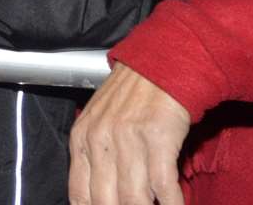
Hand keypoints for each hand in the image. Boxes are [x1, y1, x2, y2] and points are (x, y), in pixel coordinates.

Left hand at [68, 61, 190, 204]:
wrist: (162, 62)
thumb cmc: (134, 93)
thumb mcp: (99, 120)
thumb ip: (94, 156)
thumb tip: (99, 197)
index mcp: (81, 138)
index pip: (80, 196)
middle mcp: (100, 140)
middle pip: (106, 202)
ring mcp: (128, 139)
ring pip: (134, 199)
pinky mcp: (157, 138)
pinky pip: (162, 186)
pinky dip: (171, 204)